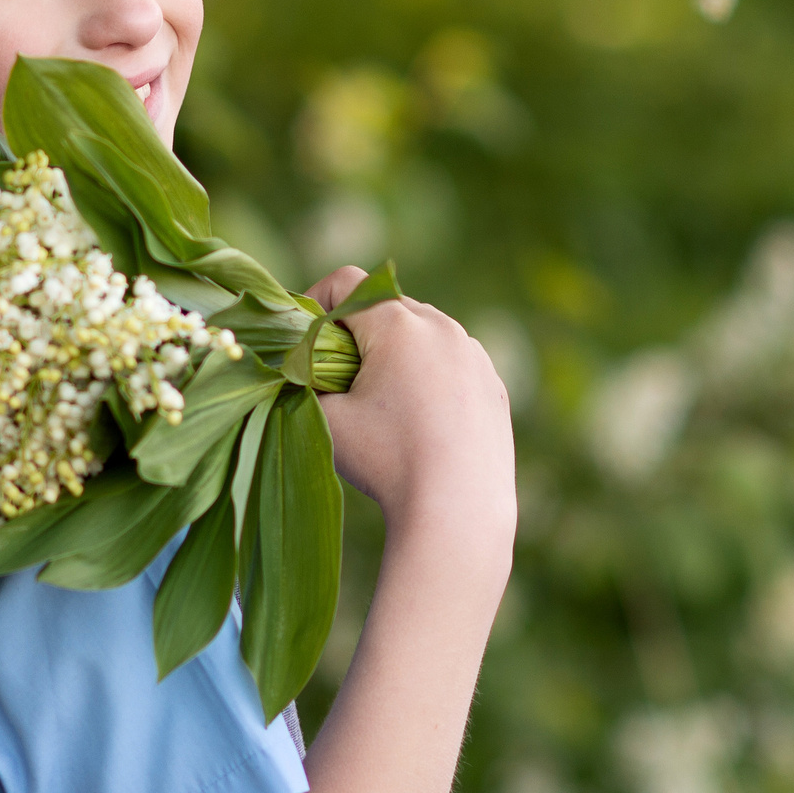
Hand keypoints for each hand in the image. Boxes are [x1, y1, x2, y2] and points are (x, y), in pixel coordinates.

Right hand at [302, 266, 516, 551]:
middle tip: (336, 375)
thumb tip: (300, 365)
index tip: (302, 340)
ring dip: (395, 352)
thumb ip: (306, 380)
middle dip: (356, 331)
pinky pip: (451, 362)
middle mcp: (440, 326)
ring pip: (421, 333)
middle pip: (385, 306)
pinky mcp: (493, 382)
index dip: (314, 303)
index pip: (346, 283)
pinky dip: (428, 376)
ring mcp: (473, 353)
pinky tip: (419, 420)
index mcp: (397, 323)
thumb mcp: (326, 418)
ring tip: (381, 400)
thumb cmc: (385, 460)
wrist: (457, 509)